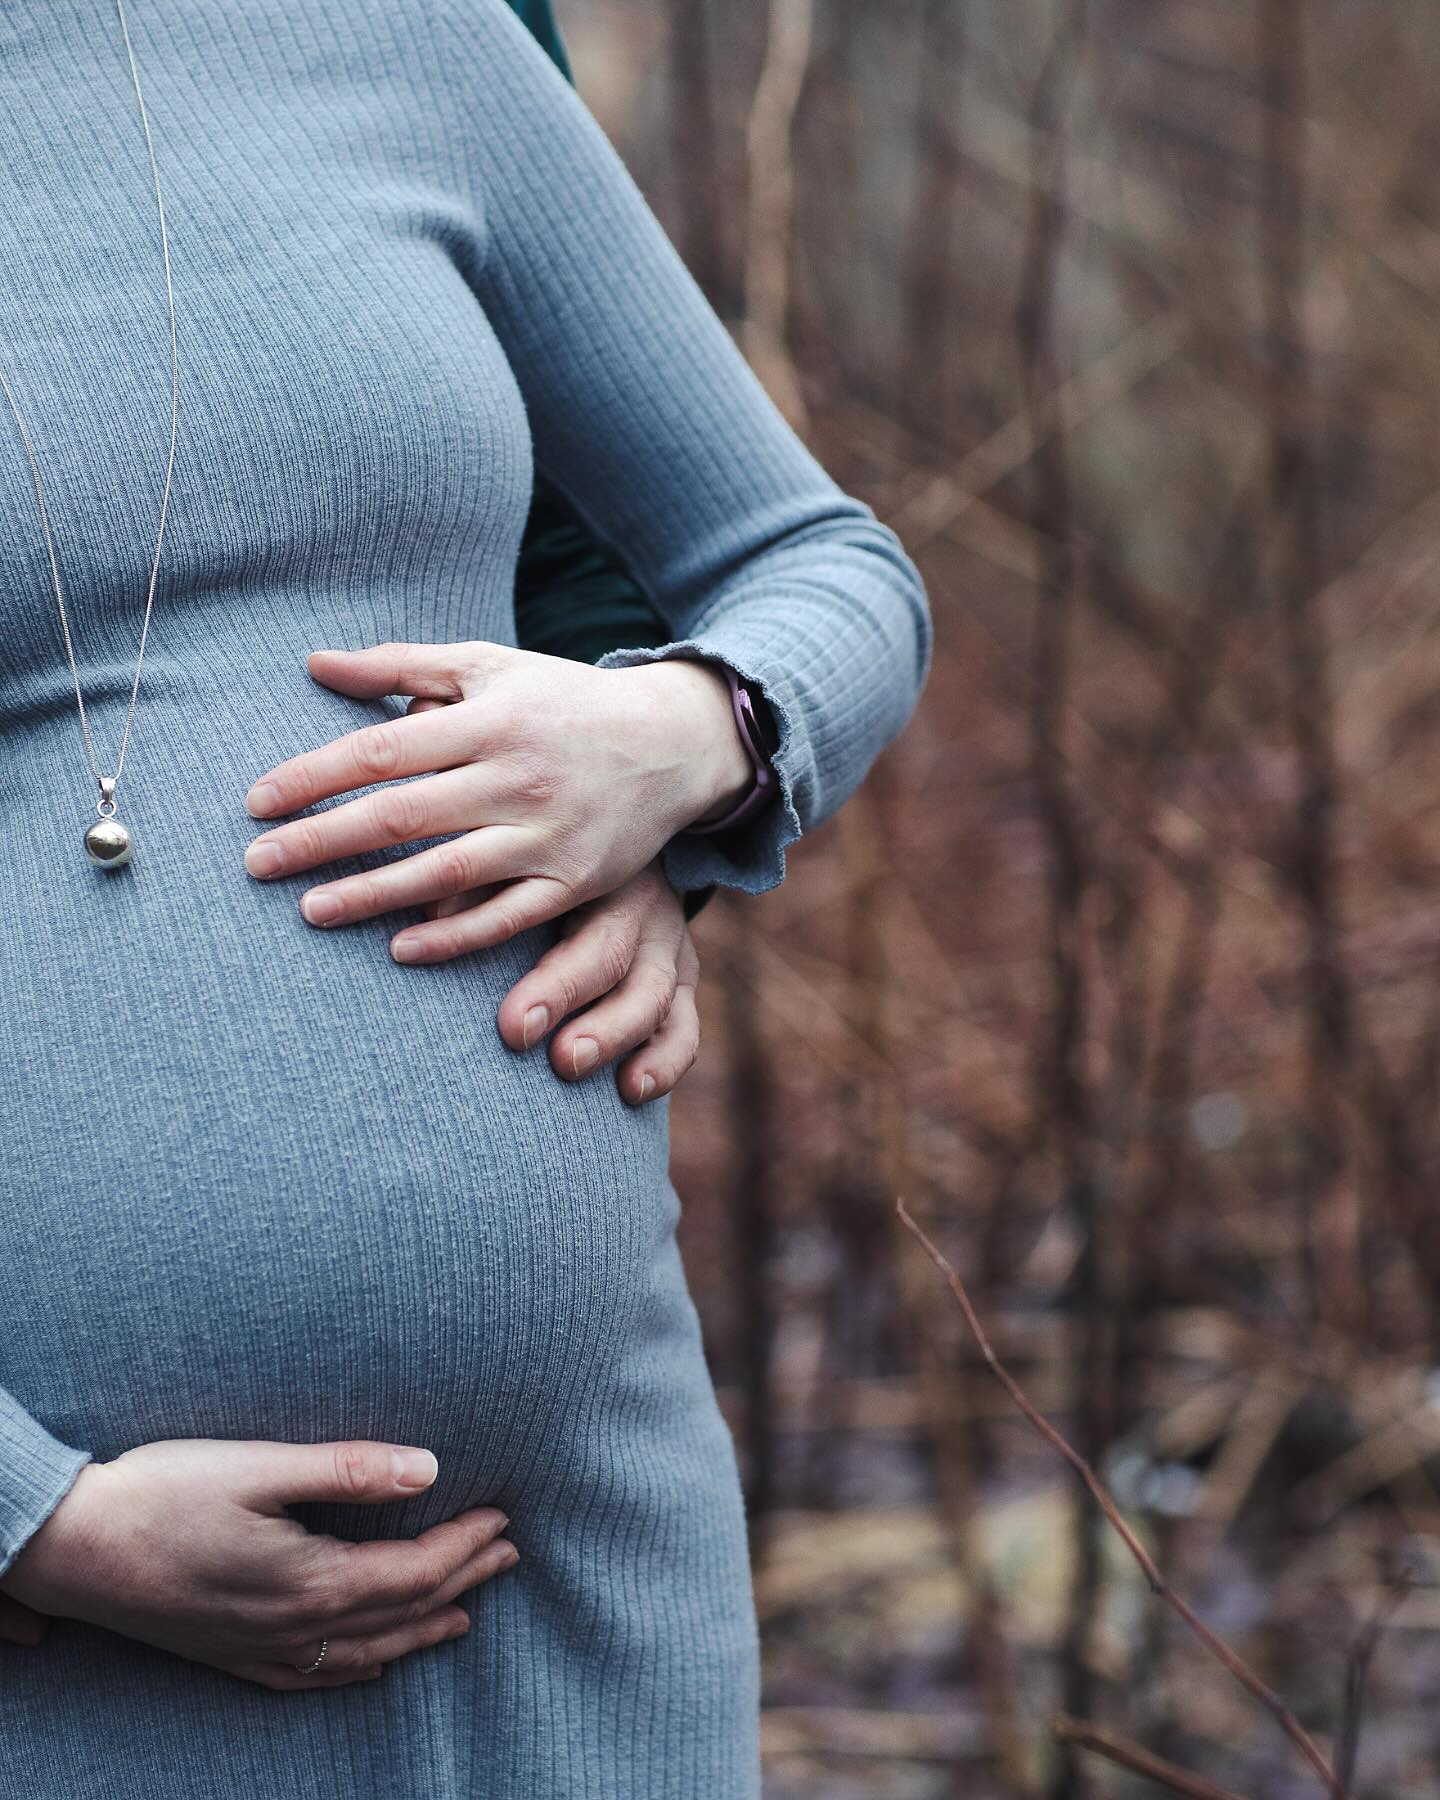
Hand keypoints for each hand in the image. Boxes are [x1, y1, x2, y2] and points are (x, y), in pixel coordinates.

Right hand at [0, 1439, 517, 1690]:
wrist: (72, 1550)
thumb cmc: (163, 1494)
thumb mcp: (259, 1466)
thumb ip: (347, 1470)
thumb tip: (428, 1467)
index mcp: (312, 1579)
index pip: (415, 1570)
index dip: (465, 1543)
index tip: (503, 1515)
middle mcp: (296, 1627)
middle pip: (402, 1611)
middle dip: (461, 1579)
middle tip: (506, 1552)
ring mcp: (262, 1650)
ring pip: (367, 1650)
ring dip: (423, 1627)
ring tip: (466, 1611)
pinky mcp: (231, 1656)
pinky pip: (314, 1676)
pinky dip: (359, 1667)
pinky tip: (373, 1664)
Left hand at [242, 642, 752, 963]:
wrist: (672, 742)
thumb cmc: (562, 701)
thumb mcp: (490, 665)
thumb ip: (402, 667)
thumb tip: (315, 663)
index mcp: (490, 720)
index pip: (382, 751)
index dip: (314, 777)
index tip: (257, 802)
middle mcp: (516, 778)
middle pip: (400, 816)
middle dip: (320, 841)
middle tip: (255, 864)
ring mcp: (547, 834)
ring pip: (444, 873)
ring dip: (371, 894)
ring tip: (308, 910)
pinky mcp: (574, 881)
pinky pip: (505, 918)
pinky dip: (452, 935)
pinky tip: (400, 947)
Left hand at [492, 858, 700, 1103]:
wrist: (628, 857)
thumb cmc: (553, 874)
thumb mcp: (525, 868)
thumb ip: (483, 887)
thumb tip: (429, 906)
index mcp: (594, 876)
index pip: (570, 919)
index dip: (544, 977)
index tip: (507, 1026)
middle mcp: (638, 911)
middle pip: (609, 956)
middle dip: (565, 1000)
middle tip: (519, 1038)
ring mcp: (669, 950)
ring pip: (655, 996)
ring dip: (615, 1035)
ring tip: (571, 1068)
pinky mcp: (685, 985)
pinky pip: (685, 1029)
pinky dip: (665, 1062)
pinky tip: (632, 1092)